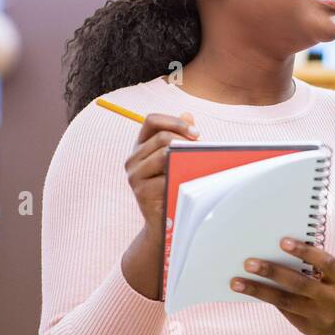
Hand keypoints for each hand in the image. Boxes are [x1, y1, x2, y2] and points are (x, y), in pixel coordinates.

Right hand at [124, 111, 197, 235]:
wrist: (164, 221)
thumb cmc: (174, 185)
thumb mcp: (177, 159)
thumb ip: (180, 137)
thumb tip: (187, 113)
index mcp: (140, 146)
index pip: (152, 120)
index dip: (175, 121)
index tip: (196, 133)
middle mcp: (132, 158)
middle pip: (161, 137)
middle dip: (185, 141)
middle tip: (202, 151)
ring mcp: (134, 175)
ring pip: (164, 155)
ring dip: (185, 158)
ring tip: (198, 166)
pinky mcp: (141, 191)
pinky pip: (166, 177)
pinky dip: (182, 177)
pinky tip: (191, 183)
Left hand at [231, 238, 334, 334]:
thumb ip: (315, 265)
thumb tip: (276, 253)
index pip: (325, 263)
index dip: (305, 252)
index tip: (282, 242)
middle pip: (299, 285)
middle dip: (272, 272)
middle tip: (248, 262)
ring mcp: (322, 318)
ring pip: (286, 302)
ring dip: (259, 291)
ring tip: (237, 282)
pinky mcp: (311, 330)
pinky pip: (286, 312)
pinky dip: (270, 300)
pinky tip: (254, 292)